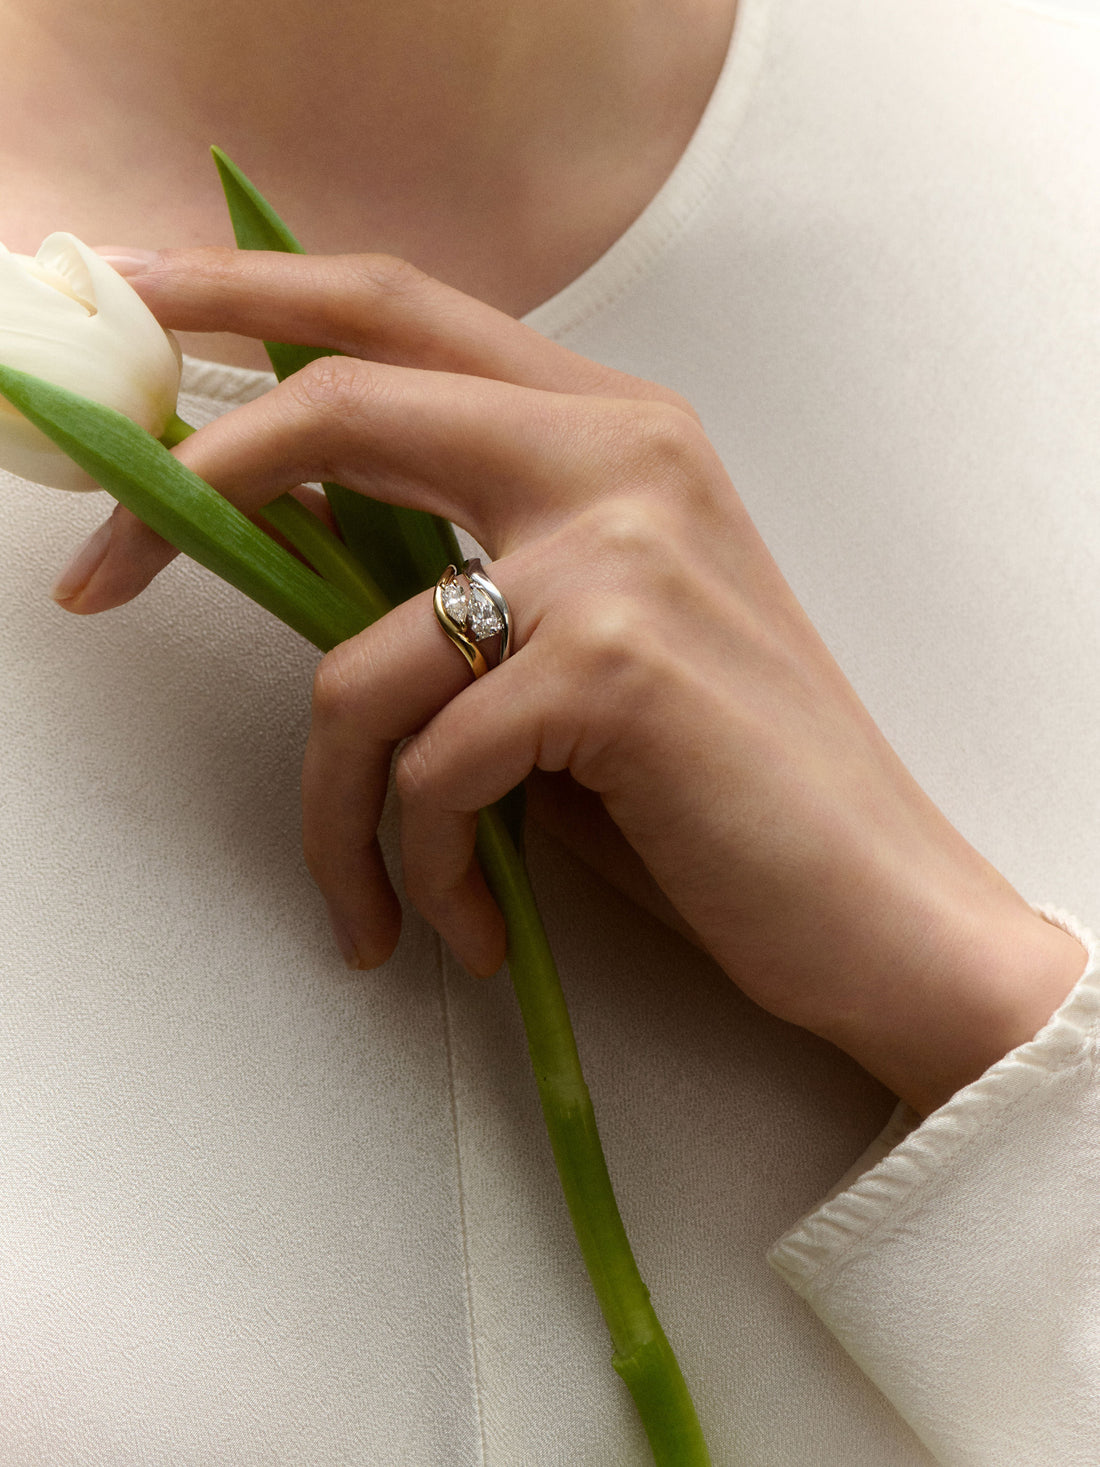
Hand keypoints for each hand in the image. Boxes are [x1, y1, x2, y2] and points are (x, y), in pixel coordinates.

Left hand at [57, 247, 1086, 1113]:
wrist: (875, 901)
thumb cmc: (716, 781)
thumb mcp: (583, 636)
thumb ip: (463, 562)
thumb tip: (287, 544)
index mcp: (612, 426)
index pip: (399, 309)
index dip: (248, 294)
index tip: (138, 313)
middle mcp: (618, 454)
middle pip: (341, 405)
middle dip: (188, 493)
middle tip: (95, 581)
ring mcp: (617, 550)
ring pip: (354, 665)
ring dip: (334, 817)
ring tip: (381, 898)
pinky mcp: (614, 663)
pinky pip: (423, 773)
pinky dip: (423, 872)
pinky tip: (470, 926)